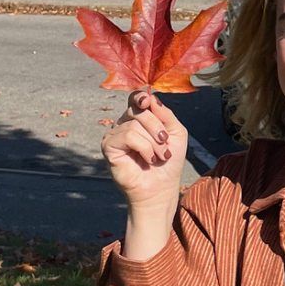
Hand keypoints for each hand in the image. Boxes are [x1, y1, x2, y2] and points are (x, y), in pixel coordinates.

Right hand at [100, 89, 188, 216]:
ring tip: (159, 157)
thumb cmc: (168, 163)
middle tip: (164, 143)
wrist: (161, 189)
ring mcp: (115, 135)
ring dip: (153, 142)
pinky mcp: (108, 146)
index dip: (141, 97)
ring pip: (134, 123)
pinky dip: (143, 147)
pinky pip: (128, 135)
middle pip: (137, 109)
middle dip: (156, 126)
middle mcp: (124, 124)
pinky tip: (148, 160)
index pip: (135, 99)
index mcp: (139, 119)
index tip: (147, 101)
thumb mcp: (176, 134)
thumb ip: (166, 114)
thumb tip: (149, 97)